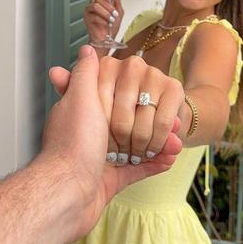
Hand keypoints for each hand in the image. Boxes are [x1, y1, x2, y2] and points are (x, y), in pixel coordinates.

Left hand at [43, 47, 181, 243]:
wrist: (66, 193)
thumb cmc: (73, 143)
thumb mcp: (79, 98)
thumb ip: (85, 73)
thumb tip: (86, 50)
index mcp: (84, 110)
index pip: (115, 95)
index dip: (133, 97)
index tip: (149, 96)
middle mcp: (93, 131)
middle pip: (131, 120)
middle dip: (151, 123)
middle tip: (169, 126)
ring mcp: (103, 156)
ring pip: (137, 144)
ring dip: (158, 143)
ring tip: (177, 144)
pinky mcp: (111, 179)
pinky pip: (138, 169)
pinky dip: (155, 164)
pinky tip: (171, 158)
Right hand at [84, 0, 123, 43]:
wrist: (107, 39)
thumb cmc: (111, 27)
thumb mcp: (119, 13)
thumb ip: (118, 2)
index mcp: (102, 1)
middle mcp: (94, 4)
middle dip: (109, 6)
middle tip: (115, 14)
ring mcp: (89, 11)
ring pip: (95, 6)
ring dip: (106, 13)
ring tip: (111, 20)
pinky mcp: (87, 19)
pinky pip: (94, 16)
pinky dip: (103, 20)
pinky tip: (107, 24)